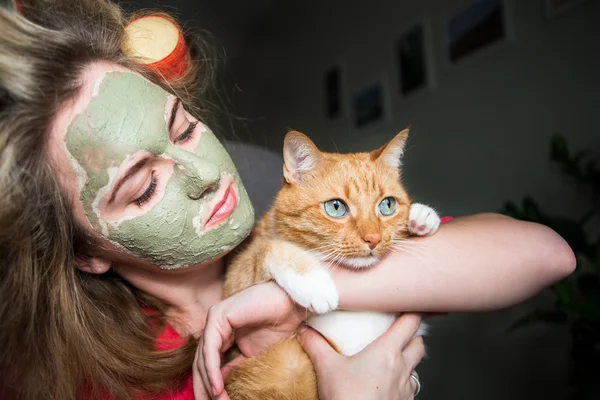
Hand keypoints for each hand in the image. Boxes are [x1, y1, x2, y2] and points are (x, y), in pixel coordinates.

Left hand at [198, 282, 307, 398]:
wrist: (292, 306)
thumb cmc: (278, 326)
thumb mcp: (252, 354)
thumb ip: (234, 365)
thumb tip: (218, 384)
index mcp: (221, 332)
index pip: (207, 363)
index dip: (209, 386)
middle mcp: (214, 325)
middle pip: (200, 362)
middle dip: (203, 388)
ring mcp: (214, 319)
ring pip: (202, 357)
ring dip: (208, 384)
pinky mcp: (217, 316)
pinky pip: (210, 349)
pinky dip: (212, 370)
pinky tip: (216, 388)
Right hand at [298, 313, 424, 399]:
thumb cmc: (347, 398)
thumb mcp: (327, 368)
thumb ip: (316, 345)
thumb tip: (305, 331)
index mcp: (388, 351)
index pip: (411, 322)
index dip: (411, 311)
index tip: (406, 304)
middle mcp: (402, 368)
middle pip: (419, 343)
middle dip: (411, 335)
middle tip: (397, 330)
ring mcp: (406, 388)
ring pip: (416, 366)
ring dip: (408, 358)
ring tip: (392, 356)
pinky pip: (410, 387)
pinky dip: (403, 380)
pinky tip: (387, 382)